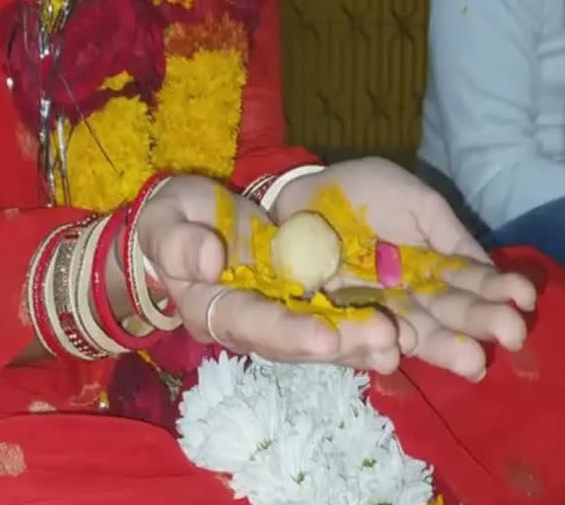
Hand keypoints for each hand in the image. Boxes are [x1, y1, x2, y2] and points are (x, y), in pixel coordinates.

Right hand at [135, 175, 405, 372]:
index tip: (325, 336)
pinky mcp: (300, 304)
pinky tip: (400, 333)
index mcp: (211, 309)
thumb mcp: (164, 219)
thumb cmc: (175, 219)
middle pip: (293, 343)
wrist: (193, 223)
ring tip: (398, 341)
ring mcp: (277, 316)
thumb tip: (209, 260)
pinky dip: (363, 329)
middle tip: (385, 339)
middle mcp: (249, 324)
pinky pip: (333, 322)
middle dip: (339, 344)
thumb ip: (176, 240)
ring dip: (360, 342)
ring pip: (319, 339)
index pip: (246, 324)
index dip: (285, 333)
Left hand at [271, 157, 536, 380]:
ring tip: (472, 361)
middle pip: (447, 314)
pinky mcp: (341, 320)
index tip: (525, 298)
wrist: (300, 196)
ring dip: (442, 348)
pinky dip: (379, 349)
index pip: (469, 282)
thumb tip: (491, 269)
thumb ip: (449, 234)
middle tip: (511, 336)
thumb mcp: (416, 202)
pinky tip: (398, 355)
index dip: (496, 289)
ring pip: (413, 333)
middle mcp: (411, 294)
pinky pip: (362, 336)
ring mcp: (377, 309)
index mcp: (432, 264)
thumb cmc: (360, 193)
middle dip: (479, 325)